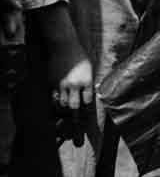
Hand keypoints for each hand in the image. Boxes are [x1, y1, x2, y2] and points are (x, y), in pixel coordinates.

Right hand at [34, 5, 92, 121]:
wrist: (64, 46)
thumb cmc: (80, 57)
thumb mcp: (89, 69)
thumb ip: (88, 83)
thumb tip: (90, 95)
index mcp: (87, 81)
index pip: (88, 103)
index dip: (88, 112)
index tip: (88, 120)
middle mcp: (75, 85)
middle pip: (75, 108)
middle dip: (76, 120)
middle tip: (77, 130)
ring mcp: (62, 85)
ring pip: (63, 105)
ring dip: (65, 114)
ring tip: (67, 122)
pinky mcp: (52, 83)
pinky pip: (54, 99)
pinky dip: (56, 106)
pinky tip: (58, 111)